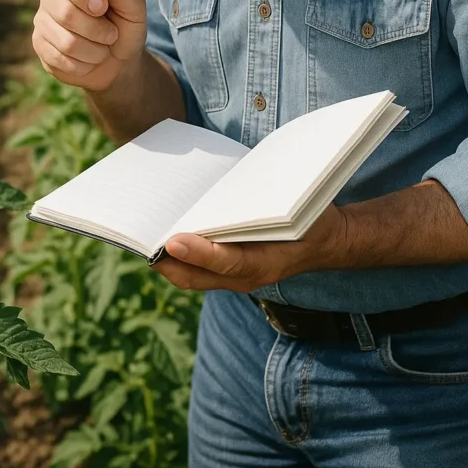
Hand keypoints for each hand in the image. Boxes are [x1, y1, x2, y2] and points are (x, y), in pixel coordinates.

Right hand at [32, 0, 147, 92]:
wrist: (119, 62)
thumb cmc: (125, 27)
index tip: (103, 6)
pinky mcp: (40, 46)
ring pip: (65, 41)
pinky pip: (59, 59)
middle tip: (111, 34)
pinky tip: (89, 59)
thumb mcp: (133, 7)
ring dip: (94, 50)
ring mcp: (42, 21)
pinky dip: (84, 64)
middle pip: (65, 13)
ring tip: (103, 47)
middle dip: (97, 29)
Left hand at [154, 203, 348, 291]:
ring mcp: (236, 278)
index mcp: (265, 262)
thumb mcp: (298, 210)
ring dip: (166, 262)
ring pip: (190, 278)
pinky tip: (165, 233)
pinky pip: (196, 271)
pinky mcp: (230, 271)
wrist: (327, 241)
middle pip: (195, 278)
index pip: (226, 262)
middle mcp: (246, 277)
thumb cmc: (310, 219)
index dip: (198, 252)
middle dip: (165, 263)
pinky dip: (177, 257)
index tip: (172, 240)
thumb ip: (267, 206)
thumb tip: (230, 189)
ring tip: (143, 238)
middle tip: (140, 241)